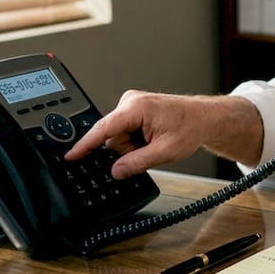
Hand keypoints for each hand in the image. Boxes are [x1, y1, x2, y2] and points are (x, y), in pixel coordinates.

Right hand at [66, 90, 214, 178]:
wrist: (204, 118)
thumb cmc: (190, 128)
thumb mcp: (164, 152)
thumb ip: (137, 163)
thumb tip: (116, 171)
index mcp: (136, 108)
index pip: (103, 129)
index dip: (84, 145)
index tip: (70, 156)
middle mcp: (130, 102)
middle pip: (112, 138)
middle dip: (128, 150)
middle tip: (151, 149)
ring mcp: (131, 104)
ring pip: (118, 137)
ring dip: (133, 146)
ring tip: (155, 141)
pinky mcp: (134, 110)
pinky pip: (125, 132)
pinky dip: (136, 140)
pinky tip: (151, 138)